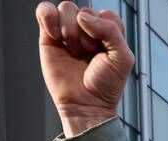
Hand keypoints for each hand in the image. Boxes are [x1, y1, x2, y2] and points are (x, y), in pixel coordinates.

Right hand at [36, 2, 133, 136]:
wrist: (85, 104)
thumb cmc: (106, 84)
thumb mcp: (122, 58)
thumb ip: (111, 31)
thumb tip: (82, 16)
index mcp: (109, 34)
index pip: (106, 15)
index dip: (104, 30)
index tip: (103, 50)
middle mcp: (89, 30)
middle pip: (84, 11)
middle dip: (86, 34)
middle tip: (87, 54)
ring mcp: (68, 32)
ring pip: (66, 8)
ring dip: (70, 30)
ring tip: (73, 50)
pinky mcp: (49, 36)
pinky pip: (45, 10)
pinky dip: (48, 17)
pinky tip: (55, 36)